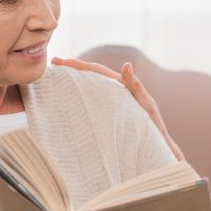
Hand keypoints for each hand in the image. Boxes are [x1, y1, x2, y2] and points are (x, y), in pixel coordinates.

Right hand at [51, 57, 183, 160]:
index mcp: (122, 87)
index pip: (97, 71)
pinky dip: (79, 97)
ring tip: (55, 78)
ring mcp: (111, 103)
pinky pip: (91, 102)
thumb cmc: (154, 129)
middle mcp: (115, 92)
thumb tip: (126, 64)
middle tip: (53, 64)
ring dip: (74, 81)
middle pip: (91, 76)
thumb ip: (136, 87)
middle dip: (72, 69)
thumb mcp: (146, 106)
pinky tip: (67, 100)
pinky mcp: (108, 115)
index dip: (79, 65)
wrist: (156, 149)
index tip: (61, 61)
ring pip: (89, 88)